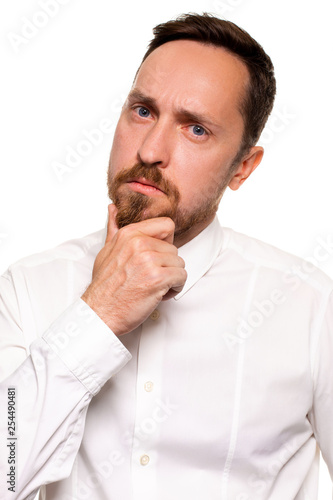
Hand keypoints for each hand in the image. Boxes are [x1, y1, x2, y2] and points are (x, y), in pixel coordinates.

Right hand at [81, 204, 186, 335]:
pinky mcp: (158, 278)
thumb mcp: (106, 251)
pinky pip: (181, 277)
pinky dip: (174, 288)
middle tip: (150, 278)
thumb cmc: (104, 286)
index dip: (166, 241)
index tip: (157, 255)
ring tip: (153, 287)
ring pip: (179, 263)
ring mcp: (149, 260)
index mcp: (129, 234)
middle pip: (174, 248)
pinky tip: (158, 294)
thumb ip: (114, 228)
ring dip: (171, 278)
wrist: (99, 313)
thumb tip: (113, 209)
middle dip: (166, 265)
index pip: (166, 225)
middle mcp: (139, 244)